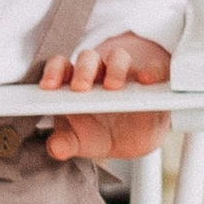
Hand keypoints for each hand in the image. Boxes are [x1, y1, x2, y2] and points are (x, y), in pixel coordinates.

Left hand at [38, 32, 172, 163]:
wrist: (134, 139)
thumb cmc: (101, 132)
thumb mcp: (82, 142)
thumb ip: (66, 143)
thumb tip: (55, 147)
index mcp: (76, 83)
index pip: (61, 66)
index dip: (53, 71)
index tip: (48, 86)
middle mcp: (99, 73)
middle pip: (88, 58)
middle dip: (83, 70)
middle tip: (80, 88)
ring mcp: (126, 74)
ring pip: (119, 57)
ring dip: (114, 67)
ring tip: (112, 86)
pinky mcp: (152, 80)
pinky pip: (155, 67)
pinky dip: (152, 70)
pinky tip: (146, 79)